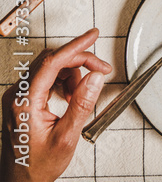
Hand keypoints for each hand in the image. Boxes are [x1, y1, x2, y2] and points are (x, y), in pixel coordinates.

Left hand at [1, 29, 110, 181]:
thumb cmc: (37, 165)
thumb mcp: (66, 137)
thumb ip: (82, 104)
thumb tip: (95, 77)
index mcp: (25, 101)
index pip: (53, 63)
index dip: (76, 47)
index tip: (92, 36)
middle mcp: (18, 95)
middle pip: (52, 61)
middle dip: (80, 61)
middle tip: (102, 70)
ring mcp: (19, 97)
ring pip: (50, 68)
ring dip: (73, 74)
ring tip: (82, 94)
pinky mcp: (24, 101)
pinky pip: (47, 79)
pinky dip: (64, 82)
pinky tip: (72, 97)